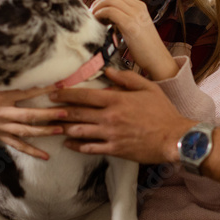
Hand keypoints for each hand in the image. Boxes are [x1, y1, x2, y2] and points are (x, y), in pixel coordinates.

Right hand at [0, 81, 66, 159]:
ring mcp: (0, 126)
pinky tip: (46, 156)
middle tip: (66, 112)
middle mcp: (1, 112)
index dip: (43, 89)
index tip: (60, 85)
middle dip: (48, 114)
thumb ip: (3, 75)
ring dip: (44, 131)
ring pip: (25, 131)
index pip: (25, 92)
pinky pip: (17, 145)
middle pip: (28, 115)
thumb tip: (20, 61)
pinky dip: (32, 151)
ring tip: (61, 129)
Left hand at [54, 68, 194, 163]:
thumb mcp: (148, 87)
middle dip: (59, 111)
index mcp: (117, 99)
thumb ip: (127, 78)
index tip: (54, 93)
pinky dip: (76, 146)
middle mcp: (110, 117)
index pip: (85, 95)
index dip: (66, 95)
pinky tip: (68, 143)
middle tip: (47, 110)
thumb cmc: (163, 111)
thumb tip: (108, 71)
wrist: (173, 137)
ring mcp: (110, 134)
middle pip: (77, 113)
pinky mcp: (114, 149)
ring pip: (80, 131)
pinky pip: (90, 148)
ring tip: (54, 126)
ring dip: (65, 128)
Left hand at [90, 0, 178, 79]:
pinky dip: (101, 15)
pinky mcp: (130, 25)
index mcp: (140, 6)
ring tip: (95, 20)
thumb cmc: (146, 47)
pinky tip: (100, 24)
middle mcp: (138, 7)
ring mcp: (135, 15)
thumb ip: (126, 18)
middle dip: (98, 2)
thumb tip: (107, 16)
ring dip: (98, 8)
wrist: (158, 59)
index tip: (97, 10)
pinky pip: (110, 12)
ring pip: (110, 1)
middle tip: (92, 14)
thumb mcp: (137, 27)